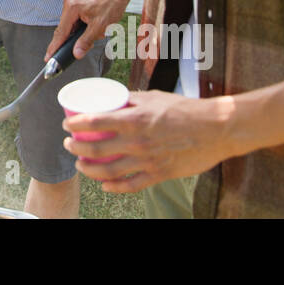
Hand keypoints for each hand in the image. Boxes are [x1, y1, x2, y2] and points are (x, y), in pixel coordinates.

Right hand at [46, 0, 134, 62]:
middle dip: (78, 38)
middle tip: (88, 43)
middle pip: (66, 29)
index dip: (54, 47)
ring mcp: (73, 2)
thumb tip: (76, 53)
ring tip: (100, 30)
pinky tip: (98, 25)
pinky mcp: (79, 3)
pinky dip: (87, 25)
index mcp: (71, 8)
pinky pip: (78, 19)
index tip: (48, 58)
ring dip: (85, 31)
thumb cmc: (111, 3)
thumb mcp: (99, 26)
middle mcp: (69, 4)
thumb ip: (86, 41)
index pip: (60, 33)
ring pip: (74, 25)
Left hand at [63, 88, 236, 192]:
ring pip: (108, 171)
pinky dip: (113, 187)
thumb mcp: (155, 97)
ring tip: (80, 163)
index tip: (67, 124)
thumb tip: (113, 99)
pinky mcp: (159, 174)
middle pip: (95, 149)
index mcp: (135, 120)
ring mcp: (147, 161)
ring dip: (88, 168)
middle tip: (69, 143)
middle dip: (75, 147)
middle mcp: (137, 142)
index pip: (94, 121)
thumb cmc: (187, 110)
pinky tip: (104, 184)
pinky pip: (130, 185)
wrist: (217, 129)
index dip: (75, 124)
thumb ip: (132, 100)